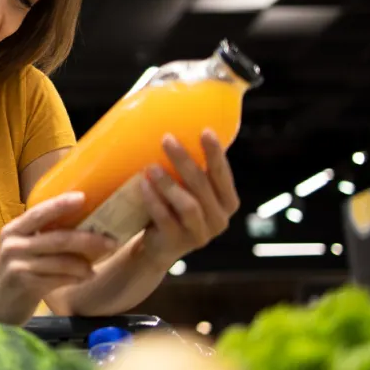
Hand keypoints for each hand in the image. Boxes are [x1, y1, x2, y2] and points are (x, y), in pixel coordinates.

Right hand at [0, 192, 116, 325]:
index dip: (61, 204)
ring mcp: (18, 265)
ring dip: (84, 264)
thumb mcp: (22, 250)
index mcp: (13, 230)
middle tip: (111, 241)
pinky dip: (75, 278)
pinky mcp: (25, 285)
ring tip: (95, 268)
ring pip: (61, 261)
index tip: (83, 197)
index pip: (39, 212)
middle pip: (58, 238)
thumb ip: (43, 238)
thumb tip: (85, 227)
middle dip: (88, 239)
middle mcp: (14, 244)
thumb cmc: (16, 273)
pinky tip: (85, 278)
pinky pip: (59, 279)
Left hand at [137, 130, 239, 268]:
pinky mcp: (178, 244)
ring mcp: (200, 235)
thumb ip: (191, 168)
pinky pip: (166, 220)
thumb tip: (178, 124)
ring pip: (189, 205)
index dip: (216, 154)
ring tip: (151, 166)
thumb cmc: (174, 207)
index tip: (205, 131)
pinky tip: (142, 185)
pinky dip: (154, 202)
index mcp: (227, 201)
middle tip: (167, 139)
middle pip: (203, 186)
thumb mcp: (188, 189)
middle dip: (185, 161)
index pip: (223, 174)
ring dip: (169, 184)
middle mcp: (219, 219)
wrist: (158, 246)